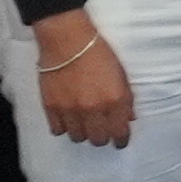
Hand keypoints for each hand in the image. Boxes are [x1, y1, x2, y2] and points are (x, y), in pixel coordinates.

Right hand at [31, 10, 134, 149]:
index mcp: (115, 101)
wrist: (68, 40)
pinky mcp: (51, 107)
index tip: (119, 141)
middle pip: (98, 140)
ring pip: (78, 138)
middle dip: (101, 136)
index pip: (119, 134)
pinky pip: (58, 130)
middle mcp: (93, 110)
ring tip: (83, 122)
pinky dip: (63, 127)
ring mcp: (70, 110)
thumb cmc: (99, 53)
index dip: (120, 140)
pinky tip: (67, 118)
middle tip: (101, 129)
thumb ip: (126, 100)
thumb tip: (129, 119)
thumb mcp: (121, 74)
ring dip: (82, 132)